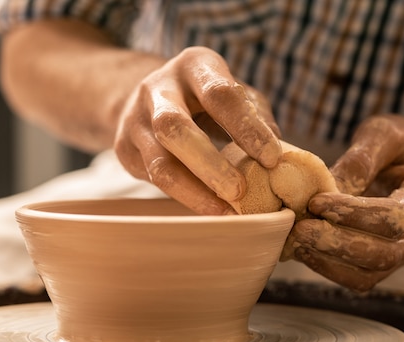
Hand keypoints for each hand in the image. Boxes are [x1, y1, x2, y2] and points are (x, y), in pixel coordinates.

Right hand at [113, 46, 281, 213]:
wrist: (149, 96)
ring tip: (226, 213)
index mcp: (193, 66)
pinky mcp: (124, 150)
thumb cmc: (206, 98)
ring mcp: (135, 120)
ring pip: (159, 163)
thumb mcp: (234, 93)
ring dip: (194, 192)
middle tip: (240, 191)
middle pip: (174, 127)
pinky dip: (186, 199)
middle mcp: (157, 88)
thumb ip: (256, 117)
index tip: (272, 159)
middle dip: (210, 164)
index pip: (219, 95)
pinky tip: (211, 210)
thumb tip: (280, 156)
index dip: (246, 128)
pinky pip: (154, 180)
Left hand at [283, 115, 403, 290]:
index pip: (396, 217)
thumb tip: (329, 189)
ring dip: (329, 261)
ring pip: (372, 272)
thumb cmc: (401, 144)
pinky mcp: (391, 262)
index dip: (353, 214)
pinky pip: (362, 278)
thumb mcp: (385, 134)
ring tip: (295, 241)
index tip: (316, 202)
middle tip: (299, 229)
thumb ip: (361, 158)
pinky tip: (304, 250)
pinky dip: (330, 268)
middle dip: (337, 243)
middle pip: (385, 253)